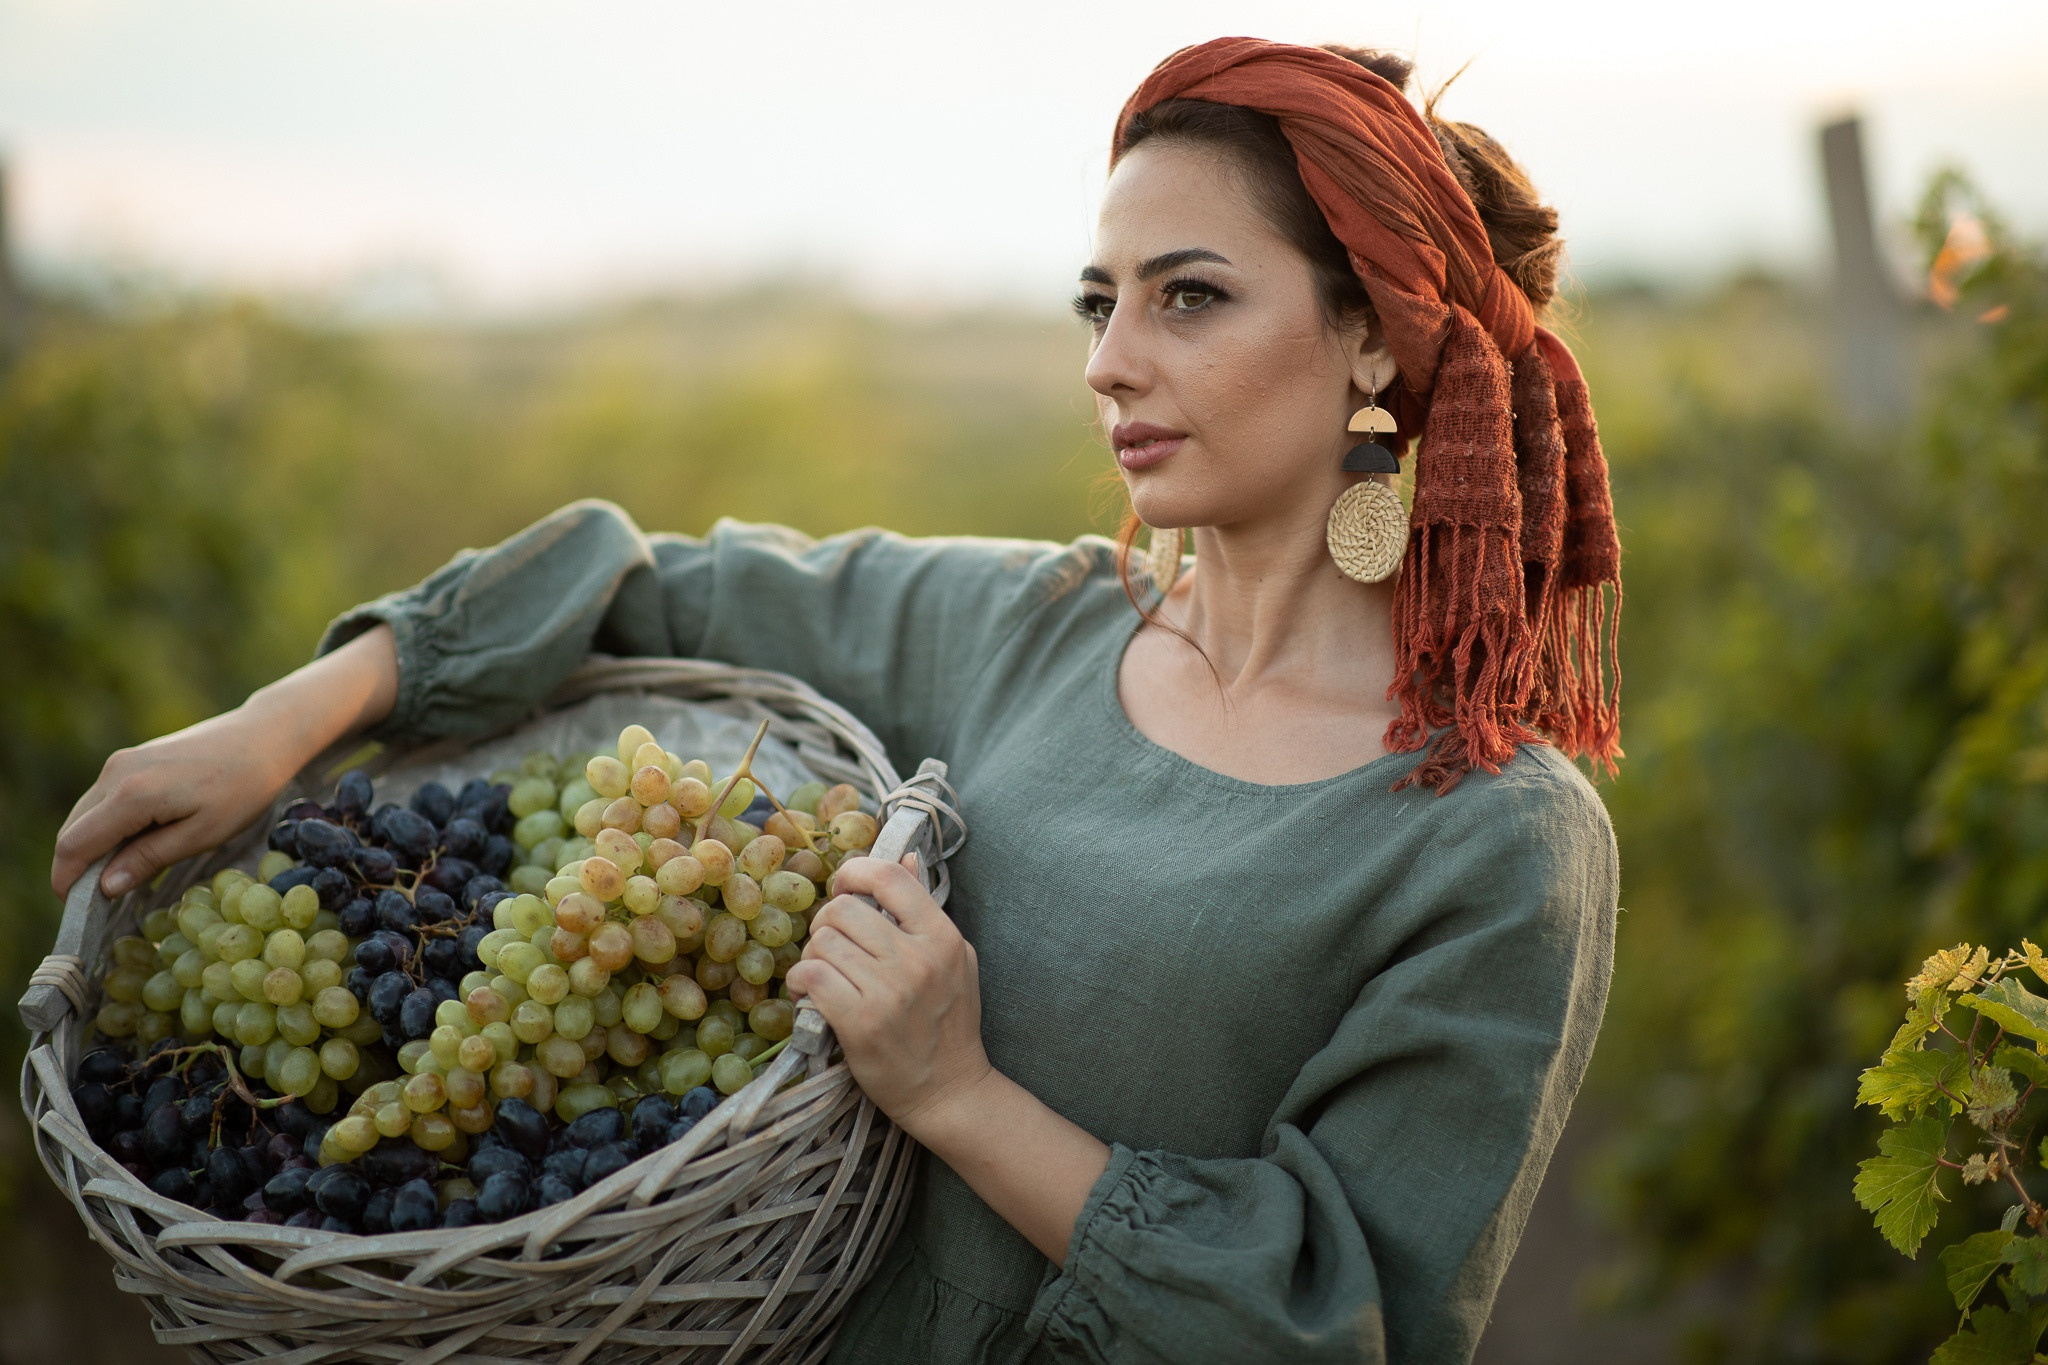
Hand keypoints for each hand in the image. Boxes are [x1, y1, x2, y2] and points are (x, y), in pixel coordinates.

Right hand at [52, 709, 301, 900]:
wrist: (263, 737)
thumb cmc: (242, 790)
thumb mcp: (201, 834)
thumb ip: (148, 859)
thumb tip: (105, 887)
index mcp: (131, 794)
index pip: (74, 845)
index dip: (66, 880)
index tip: (77, 911)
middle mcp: (115, 773)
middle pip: (73, 830)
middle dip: (76, 868)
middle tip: (100, 901)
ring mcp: (121, 761)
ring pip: (85, 814)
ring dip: (91, 847)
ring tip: (119, 875)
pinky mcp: (130, 758)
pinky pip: (102, 799)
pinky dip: (105, 826)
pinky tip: (132, 843)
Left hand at [786, 853, 992, 1134]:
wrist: (949, 1091)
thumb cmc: (950, 1023)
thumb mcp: (955, 959)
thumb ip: (926, 910)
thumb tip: (906, 857)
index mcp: (942, 937)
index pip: (889, 877)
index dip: (855, 873)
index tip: (845, 889)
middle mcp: (916, 960)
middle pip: (844, 909)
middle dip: (828, 922)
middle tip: (832, 944)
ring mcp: (888, 992)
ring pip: (823, 942)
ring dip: (814, 955)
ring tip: (824, 973)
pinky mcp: (860, 1023)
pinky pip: (812, 976)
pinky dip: (802, 981)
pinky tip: (811, 993)